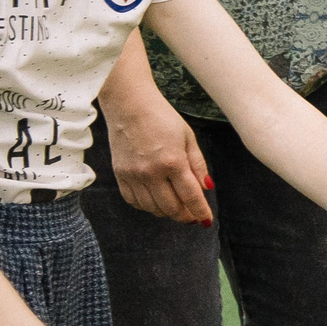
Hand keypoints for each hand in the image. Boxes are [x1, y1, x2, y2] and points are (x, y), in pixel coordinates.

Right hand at [102, 90, 211, 223]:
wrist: (129, 105)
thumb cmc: (162, 118)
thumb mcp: (188, 138)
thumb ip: (198, 165)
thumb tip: (207, 188)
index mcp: (173, 161)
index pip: (190, 196)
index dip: (200, 211)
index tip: (206, 220)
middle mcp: (151, 172)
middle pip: (171, 207)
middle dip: (185, 215)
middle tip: (192, 216)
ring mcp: (133, 175)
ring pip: (152, 208)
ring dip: (167, 212)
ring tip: (176, 208)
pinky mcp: (119, 175)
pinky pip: (133, 201)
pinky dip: (146, 206)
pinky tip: (155, 201)